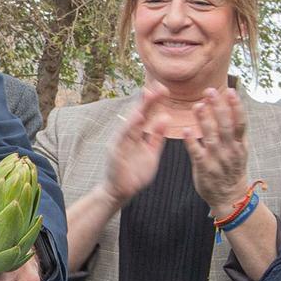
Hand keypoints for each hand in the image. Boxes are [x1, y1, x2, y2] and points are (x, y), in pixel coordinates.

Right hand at [104, 87, 166, 204]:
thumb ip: (157, 136)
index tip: (164, 89)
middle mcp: (127, 135)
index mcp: (137, 135)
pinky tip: (138, 116)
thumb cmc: (135, 173)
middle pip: (139, 114)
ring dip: (140, 108)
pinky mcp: (115, 151)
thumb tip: (166, 117)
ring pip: (131, 122)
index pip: (147, 115)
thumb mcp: (151, 153)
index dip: (155, 102)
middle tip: (160, 87)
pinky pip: (123, 137)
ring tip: (149, 95)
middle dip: (149, 100)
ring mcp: (120, 142)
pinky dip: (130, 126)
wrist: (120, 192)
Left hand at [183, 86, 249, 213]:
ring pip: (211, 136)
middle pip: (225, 126)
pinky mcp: (204, 168)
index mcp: (240, 144)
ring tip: (197, 105)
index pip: (240, 122)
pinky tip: (186, 129)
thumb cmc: (232, 169)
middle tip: (209, 91)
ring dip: (204, 120)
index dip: (236, 106)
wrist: (229, 197)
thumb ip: (237, 132)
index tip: (230, 91)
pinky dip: (192, 141)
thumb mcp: (241, 150)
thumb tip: (235, 107)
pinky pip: (197, 152)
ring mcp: (217, 159)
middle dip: (218, 107)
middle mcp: (230, 150)